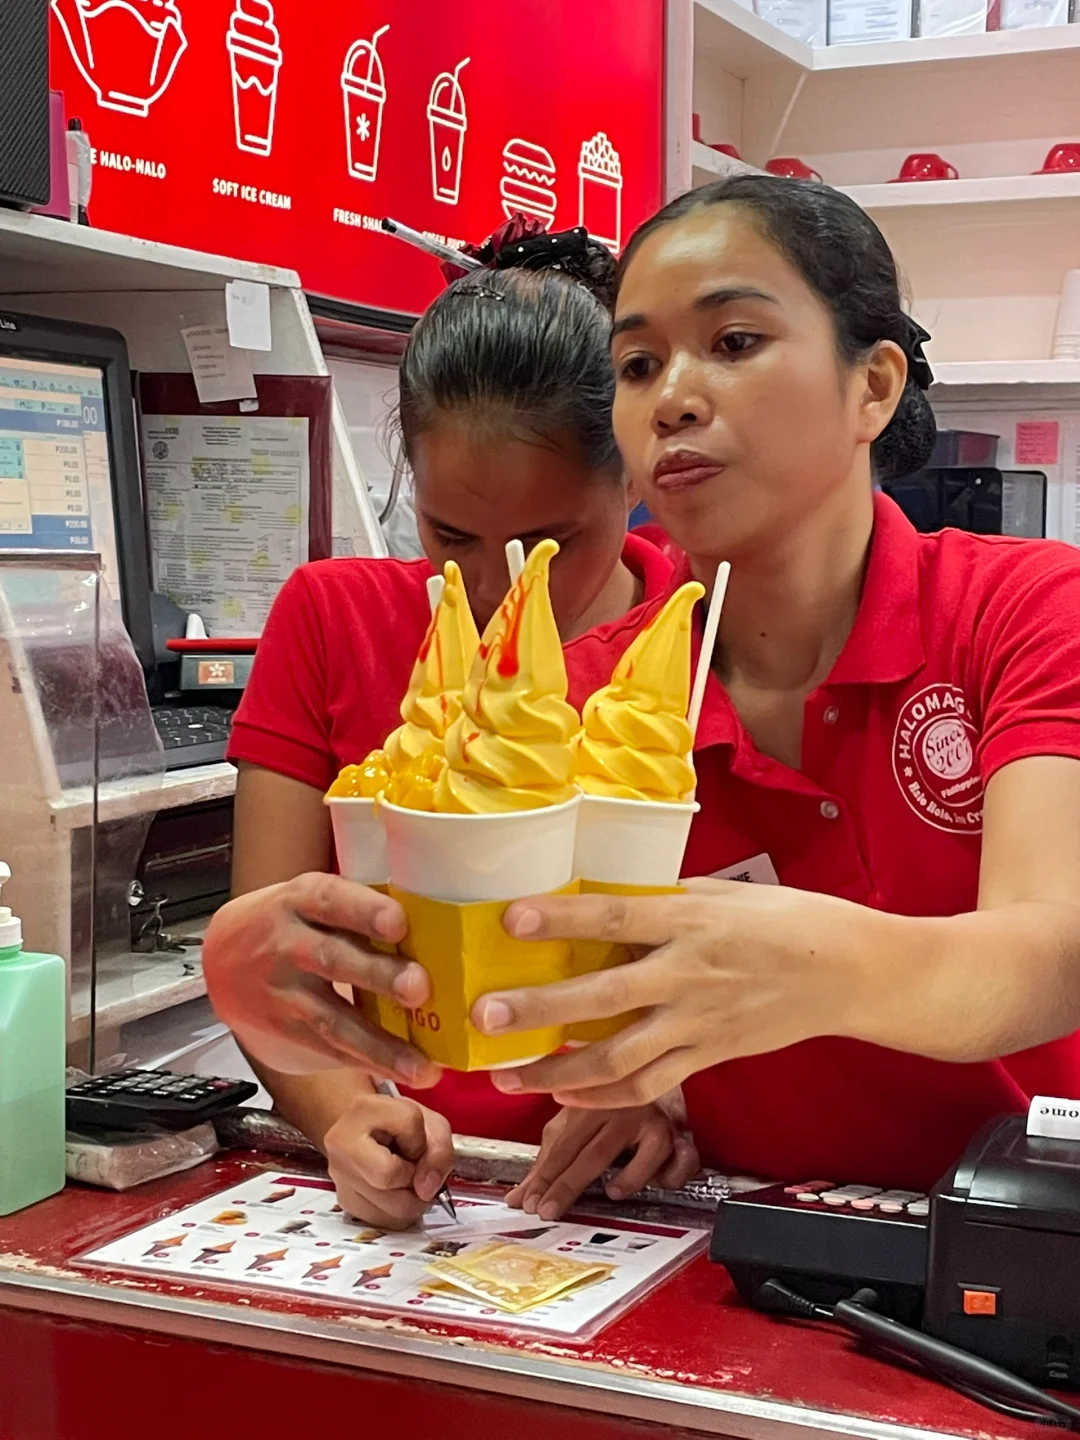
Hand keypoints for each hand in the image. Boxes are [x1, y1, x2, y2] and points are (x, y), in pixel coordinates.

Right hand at [202, 874, 439, 1084]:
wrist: (221, 962)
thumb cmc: (290, 925)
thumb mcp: (310, 903)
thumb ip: (358, 912)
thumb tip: (437, 929)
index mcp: (300, 901)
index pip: (331, 900)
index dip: (365, 911)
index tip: (398, 923)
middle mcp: (287, 944)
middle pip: (332, 960)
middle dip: (378, 976)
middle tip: (419, 987)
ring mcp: (283, 992)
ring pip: (332, 1019)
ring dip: (381, 1044)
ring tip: (421, 1063)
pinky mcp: (285, 1030)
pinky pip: (330, 1050)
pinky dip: (371, 1063)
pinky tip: (408, 1072)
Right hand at [325, 1092, 452, 1230]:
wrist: (368, 1133)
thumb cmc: (399, 1126)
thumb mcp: (429, 1123)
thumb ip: (440, 1150)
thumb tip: (427, 1189)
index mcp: (365, 1109)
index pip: (408, 1123)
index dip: (422, 1137)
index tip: (415, 1141)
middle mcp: (342, 1142)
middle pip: (388, 1176)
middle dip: (414, 1178)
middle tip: (414, 1168)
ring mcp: (339, 1175)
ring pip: (388, 1208)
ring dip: (411, 1200)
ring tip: (406, 1181)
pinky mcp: (344, 1201)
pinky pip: (383, 1221)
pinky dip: (399, 1213)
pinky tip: (395, 1193)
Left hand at [472, 880, 877, 1107]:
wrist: (851, 972)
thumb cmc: (788, 921)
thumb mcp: (726, 892)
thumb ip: (666, 897)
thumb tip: (607, 894)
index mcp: (692, 921)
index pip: (616, 915)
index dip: (563, 919)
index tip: (511, 918)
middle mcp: (691, 973)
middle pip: (604, 997)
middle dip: (540, 1010)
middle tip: (486, 1015)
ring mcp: (700, 1022)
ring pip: (619, 1059)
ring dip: (558, 1071)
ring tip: (507, 1073)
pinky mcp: (711, 1055)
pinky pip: (650, 1085)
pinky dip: (604, 1096)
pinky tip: (565, 1096)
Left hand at [506, 1103, 699, 1219]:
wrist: (649, 1066)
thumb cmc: (605, 1103)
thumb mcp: (572, 1126)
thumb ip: (547, 1162)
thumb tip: (516, 1198)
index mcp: (584, 1103)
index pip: (560, 1146)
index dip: (542, 1178)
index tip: (526, 1203)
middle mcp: (615, 1107)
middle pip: (591, 1152)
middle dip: (567, 1185)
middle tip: (549, 1210)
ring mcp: (647, 1118)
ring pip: (641, 1152)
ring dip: (627, 1176)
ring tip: (611, 1194)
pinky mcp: (674, 1131)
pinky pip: (678, 1157)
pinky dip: (670, 1172)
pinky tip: (657, 1181)